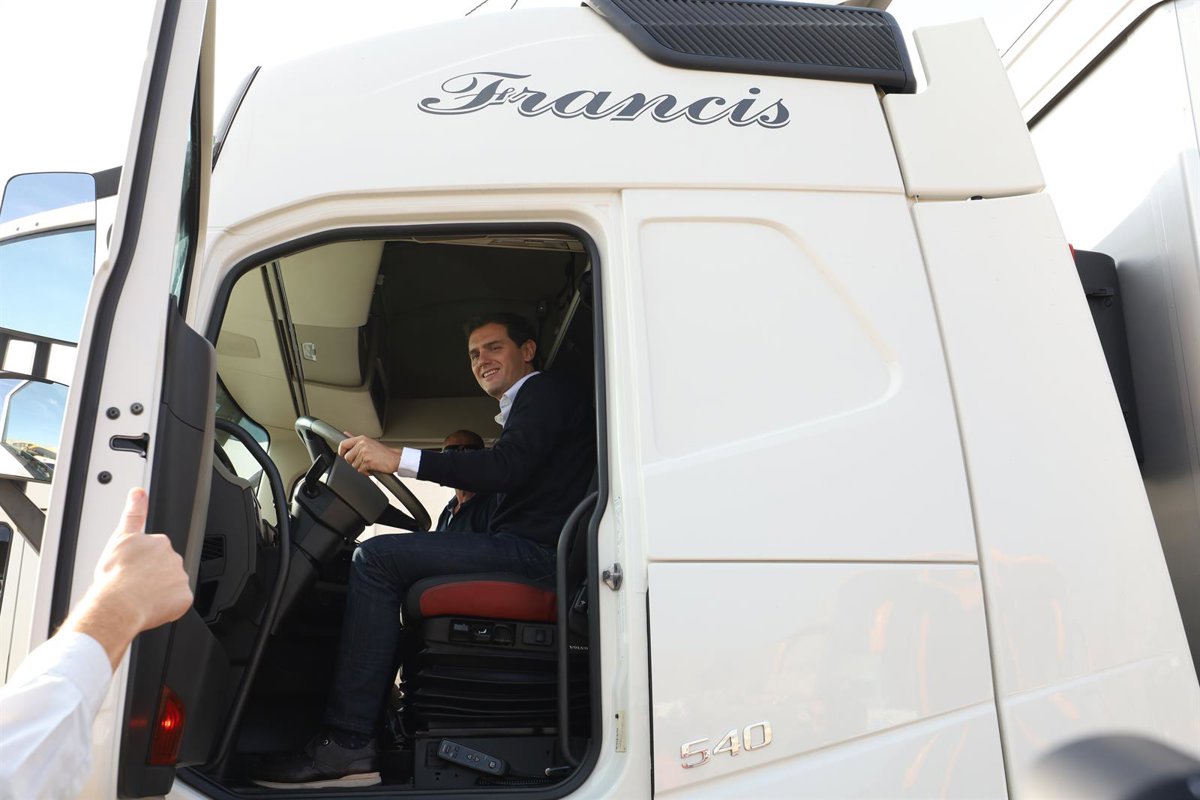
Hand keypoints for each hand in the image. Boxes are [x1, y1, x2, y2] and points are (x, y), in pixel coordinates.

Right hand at [67, 488, 192, 669]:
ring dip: (159, 591)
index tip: (134, 570)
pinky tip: (152, 606)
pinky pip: (178, 602)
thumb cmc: (115, 575)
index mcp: (159, 543)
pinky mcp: (184, 598)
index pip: (156, 551)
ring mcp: (180, 578)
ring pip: (171, 585)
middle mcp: (174, 558)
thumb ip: (133, 513)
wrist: (119, 603)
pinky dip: (167, 606)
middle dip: (153, 576)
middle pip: (165, 567)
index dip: (144, 562)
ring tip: (140, 597)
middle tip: (135, 585)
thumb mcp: (121, 537)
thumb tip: (138, 491)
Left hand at [338, 434, 399, 475]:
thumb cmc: (383, 452)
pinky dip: (365, 471)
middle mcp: (362, 445)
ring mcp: (365, 453)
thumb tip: (346, 434)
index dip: (341, 451)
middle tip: (362, 460)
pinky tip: (371, 467)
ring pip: (353, 465)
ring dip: (361, 467)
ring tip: (369, 463)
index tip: (343, 454)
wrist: (395, 459)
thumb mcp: (368, 441)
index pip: (343, 444)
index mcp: (361, 439)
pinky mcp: (367, 462)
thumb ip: (355, 438)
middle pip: (347, 457)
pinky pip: (360, 470)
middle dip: (353, 461)